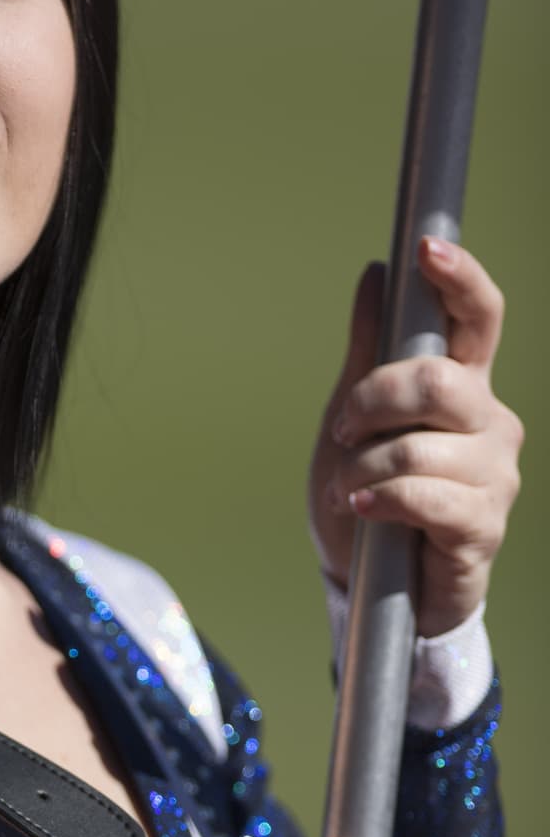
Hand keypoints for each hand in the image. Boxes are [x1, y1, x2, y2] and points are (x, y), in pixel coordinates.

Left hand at [307, 238, 521, 638]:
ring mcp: (494, 474)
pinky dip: (377, 500)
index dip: (460, 279)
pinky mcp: (483, 524)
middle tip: (343, 432)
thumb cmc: (370, 498)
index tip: (428, 247)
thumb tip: (377, 273)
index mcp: (463, 386)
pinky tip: (363, 509)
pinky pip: (422, 496)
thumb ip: (369, 353)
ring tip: (350, 489)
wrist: (374, 589)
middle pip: (439, 380)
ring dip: (362, 469)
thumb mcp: (353, 421)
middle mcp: (489, 422)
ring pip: (417, 445)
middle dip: (372, 401)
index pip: (478, 318)